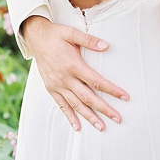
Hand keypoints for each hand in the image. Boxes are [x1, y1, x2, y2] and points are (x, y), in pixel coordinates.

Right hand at [20, 16, 129, 131]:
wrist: (35, 38)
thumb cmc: (55, 34)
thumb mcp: (72, 33)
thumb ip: (89, 41)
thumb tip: (106, 46)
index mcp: (73, 65)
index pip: (96, 81)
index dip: (112, 90)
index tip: (125, 97)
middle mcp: (65, 78)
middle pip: (88, 97)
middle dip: (104, 109)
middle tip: (118, 119)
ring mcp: (57, 85)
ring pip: (76, 104)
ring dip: (89, 117)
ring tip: (102, 127)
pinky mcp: (51, 88)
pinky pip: (61, 105)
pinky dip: (70, 116)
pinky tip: (78, 127)